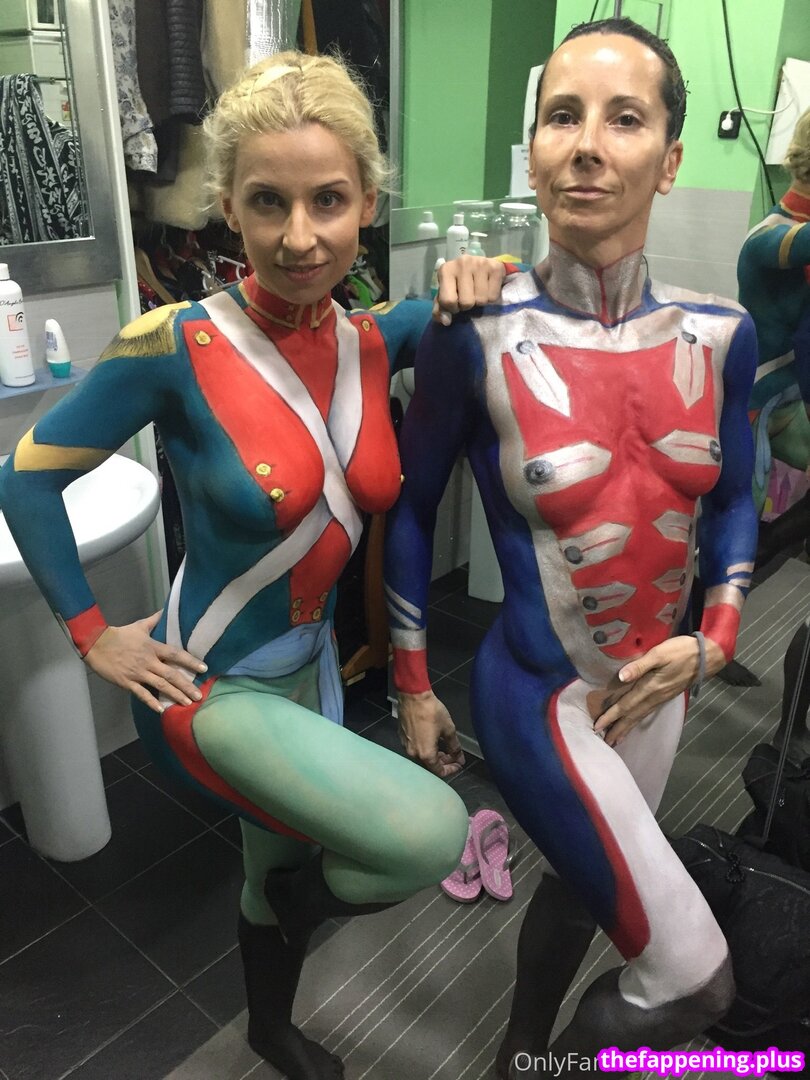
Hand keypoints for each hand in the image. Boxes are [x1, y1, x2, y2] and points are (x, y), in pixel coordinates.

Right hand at [84, 611, 207, 713]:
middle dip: (186, 686)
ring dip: (175, 695)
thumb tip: (165, 610)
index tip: (204, 669)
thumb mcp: (139, 626)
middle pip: (171, 674)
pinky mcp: (127, 682)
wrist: (96, 643)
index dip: (191, 661)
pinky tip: (161, 710)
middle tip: (199, 695)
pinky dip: (151, 702)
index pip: (176, 654)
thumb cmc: (119, 634)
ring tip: (187, 703)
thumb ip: (154, 620)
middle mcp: (148, 661)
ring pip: (160, 686)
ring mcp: (138, 673)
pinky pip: (141, 694)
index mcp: (153, 647)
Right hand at [397, 689, 465, 777]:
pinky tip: (431, 740)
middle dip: (443, 762)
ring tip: (443, 747)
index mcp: (426, 754)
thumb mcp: (448, 729)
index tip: (458, 763)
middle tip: (453, 755)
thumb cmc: (431, 711)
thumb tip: (460, 758)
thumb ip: (455, 747)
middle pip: (429, 765)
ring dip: (434, 755)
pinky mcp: (402, 737)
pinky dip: (425, 748)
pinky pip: (415, 748)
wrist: (413, 696)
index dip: (451, 769)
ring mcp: (406, 746)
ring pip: (422, 757)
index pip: (439, 771)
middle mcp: (413, 753)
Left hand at [433, 256, 505, 324]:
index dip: (453, 308)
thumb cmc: (459, 283)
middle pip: (467, 302)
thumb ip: (441, 309)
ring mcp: (480, 263)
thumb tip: (446, 321)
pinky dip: (491, 298)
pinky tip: (488, 288)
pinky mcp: (496, 267)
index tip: (456, 303)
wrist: (480, 266)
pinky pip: (493, 296)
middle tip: (469, 296)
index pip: (448, 300)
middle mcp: (462, 263)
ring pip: (481, 300)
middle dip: (468, 305)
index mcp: (446, 270)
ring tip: (478, 292)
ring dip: (480, 302)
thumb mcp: (446, 294)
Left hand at [591, 634, 724, 745]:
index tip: (597, 727)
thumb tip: (621, 677)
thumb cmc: (681, 652)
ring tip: (615, 739)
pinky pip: (647, 712)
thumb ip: (639, 666)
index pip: (625, 705)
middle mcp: (654, 697)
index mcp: (650, 688)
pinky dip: (637, 720)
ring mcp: (661, 698)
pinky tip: (633, 722)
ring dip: (626, 728)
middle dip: (617, 729)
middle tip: (604, 742)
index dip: (611, 716)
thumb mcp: (659, 654)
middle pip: (632, 716)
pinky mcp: (666, 696)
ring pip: (640, 716)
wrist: (706, 657)